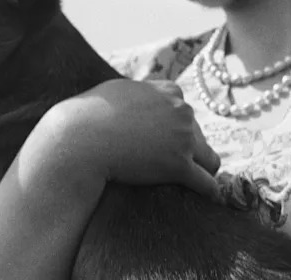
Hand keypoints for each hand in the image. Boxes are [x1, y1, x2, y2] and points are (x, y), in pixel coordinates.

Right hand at [24, 79, 220, 198]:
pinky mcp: (178, 166)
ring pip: (209, 158)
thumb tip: (137, 95)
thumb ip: (138, 93)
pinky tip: (210, 200)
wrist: (81, 139)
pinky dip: (210, 192)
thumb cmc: (90, 116)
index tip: (165, 142)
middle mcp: (182, 111)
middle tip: (169, 166)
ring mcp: (183, 138)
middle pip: (197, 134)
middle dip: (187, 149)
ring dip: (202, 169)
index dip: (174, 128)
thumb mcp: (118, 91)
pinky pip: (206, 183)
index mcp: (169, 92)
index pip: (184, 111)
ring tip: (196, 183)